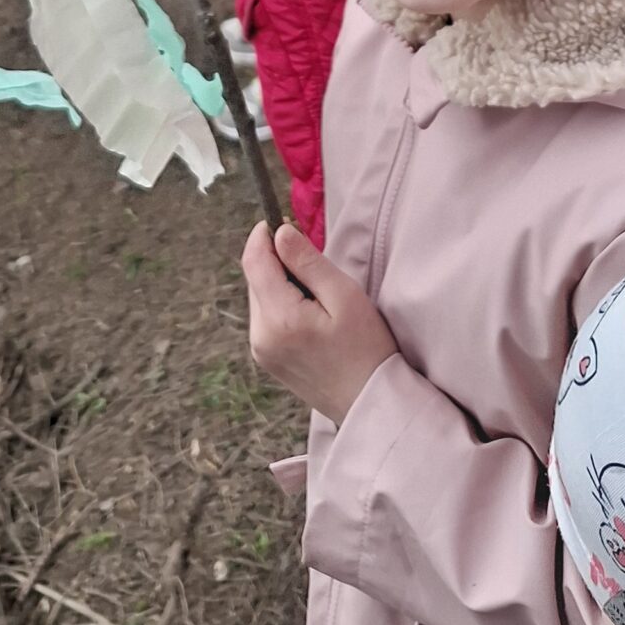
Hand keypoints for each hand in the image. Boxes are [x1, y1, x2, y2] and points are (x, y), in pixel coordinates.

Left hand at [243, 221, 397, 424]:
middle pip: (254, 278)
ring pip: (259, 297)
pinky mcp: (267, 360)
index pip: (254, 261)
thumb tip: (280, 232)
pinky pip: (265, 318)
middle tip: (313, 261)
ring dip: (279, 283)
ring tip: (317, 294)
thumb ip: (308, 262)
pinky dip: (281, 304)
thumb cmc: (367, 348)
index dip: (263, 235)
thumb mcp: (344, 296)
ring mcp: (261, 351)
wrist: (370, 403)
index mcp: (279, 318)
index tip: (283, 221)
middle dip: (276, 260)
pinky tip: (310, 314)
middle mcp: (260, 335)